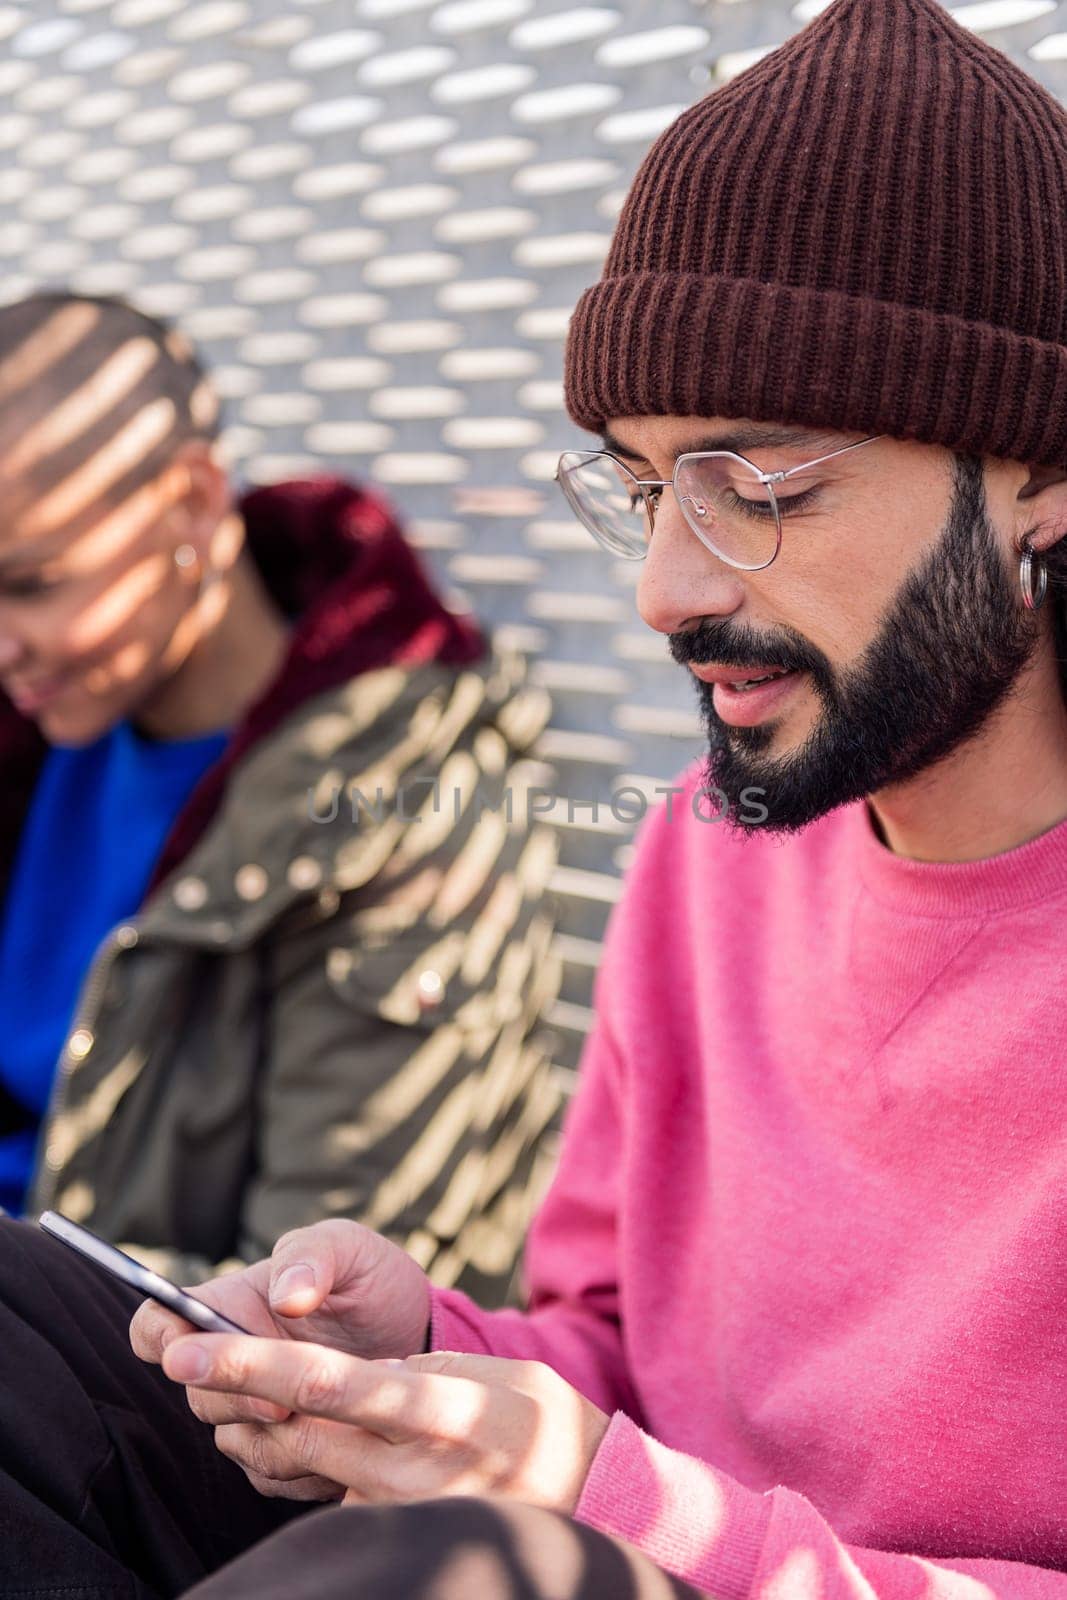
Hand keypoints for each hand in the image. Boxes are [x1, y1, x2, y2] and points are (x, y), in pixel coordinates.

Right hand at [131, 1219, 431, 1500]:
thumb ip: (312, 1257)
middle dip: (237, 1399)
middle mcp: (230, 1361)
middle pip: (197, 1394)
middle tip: (283, 1403)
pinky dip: (303, 1467)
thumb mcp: (350, 1248)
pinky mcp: (282, 1451)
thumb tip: (285, 1296)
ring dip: (275, 1438)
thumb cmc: (371, 1280)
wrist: (414, 1335)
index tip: (186, 1353)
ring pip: (232, 1441)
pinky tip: (346, 1448)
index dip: (159, 1338)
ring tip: (331, 1421)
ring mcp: (252, 1410)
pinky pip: (270, 1475)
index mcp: (229, 1305)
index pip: (157, 1325)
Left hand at [160, 1338, 611, 1513]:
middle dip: (235, 1396)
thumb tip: (352, 1379)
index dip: (251, 1364)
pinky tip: (337, 1444)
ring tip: (253, 1401)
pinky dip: (323, 1465)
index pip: (328, 1384)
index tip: (187, 1348)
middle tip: (187, 1360)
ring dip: (271, 1432)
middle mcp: (417, 1471)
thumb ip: (422, 1372)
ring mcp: (405, 1516)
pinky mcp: (399, 1539)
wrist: (591, 1499)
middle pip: (300, 1431)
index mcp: (443, 1411)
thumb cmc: (539, 1420)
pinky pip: (338, 1497)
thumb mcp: (492, 1374)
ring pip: (310, 1467)